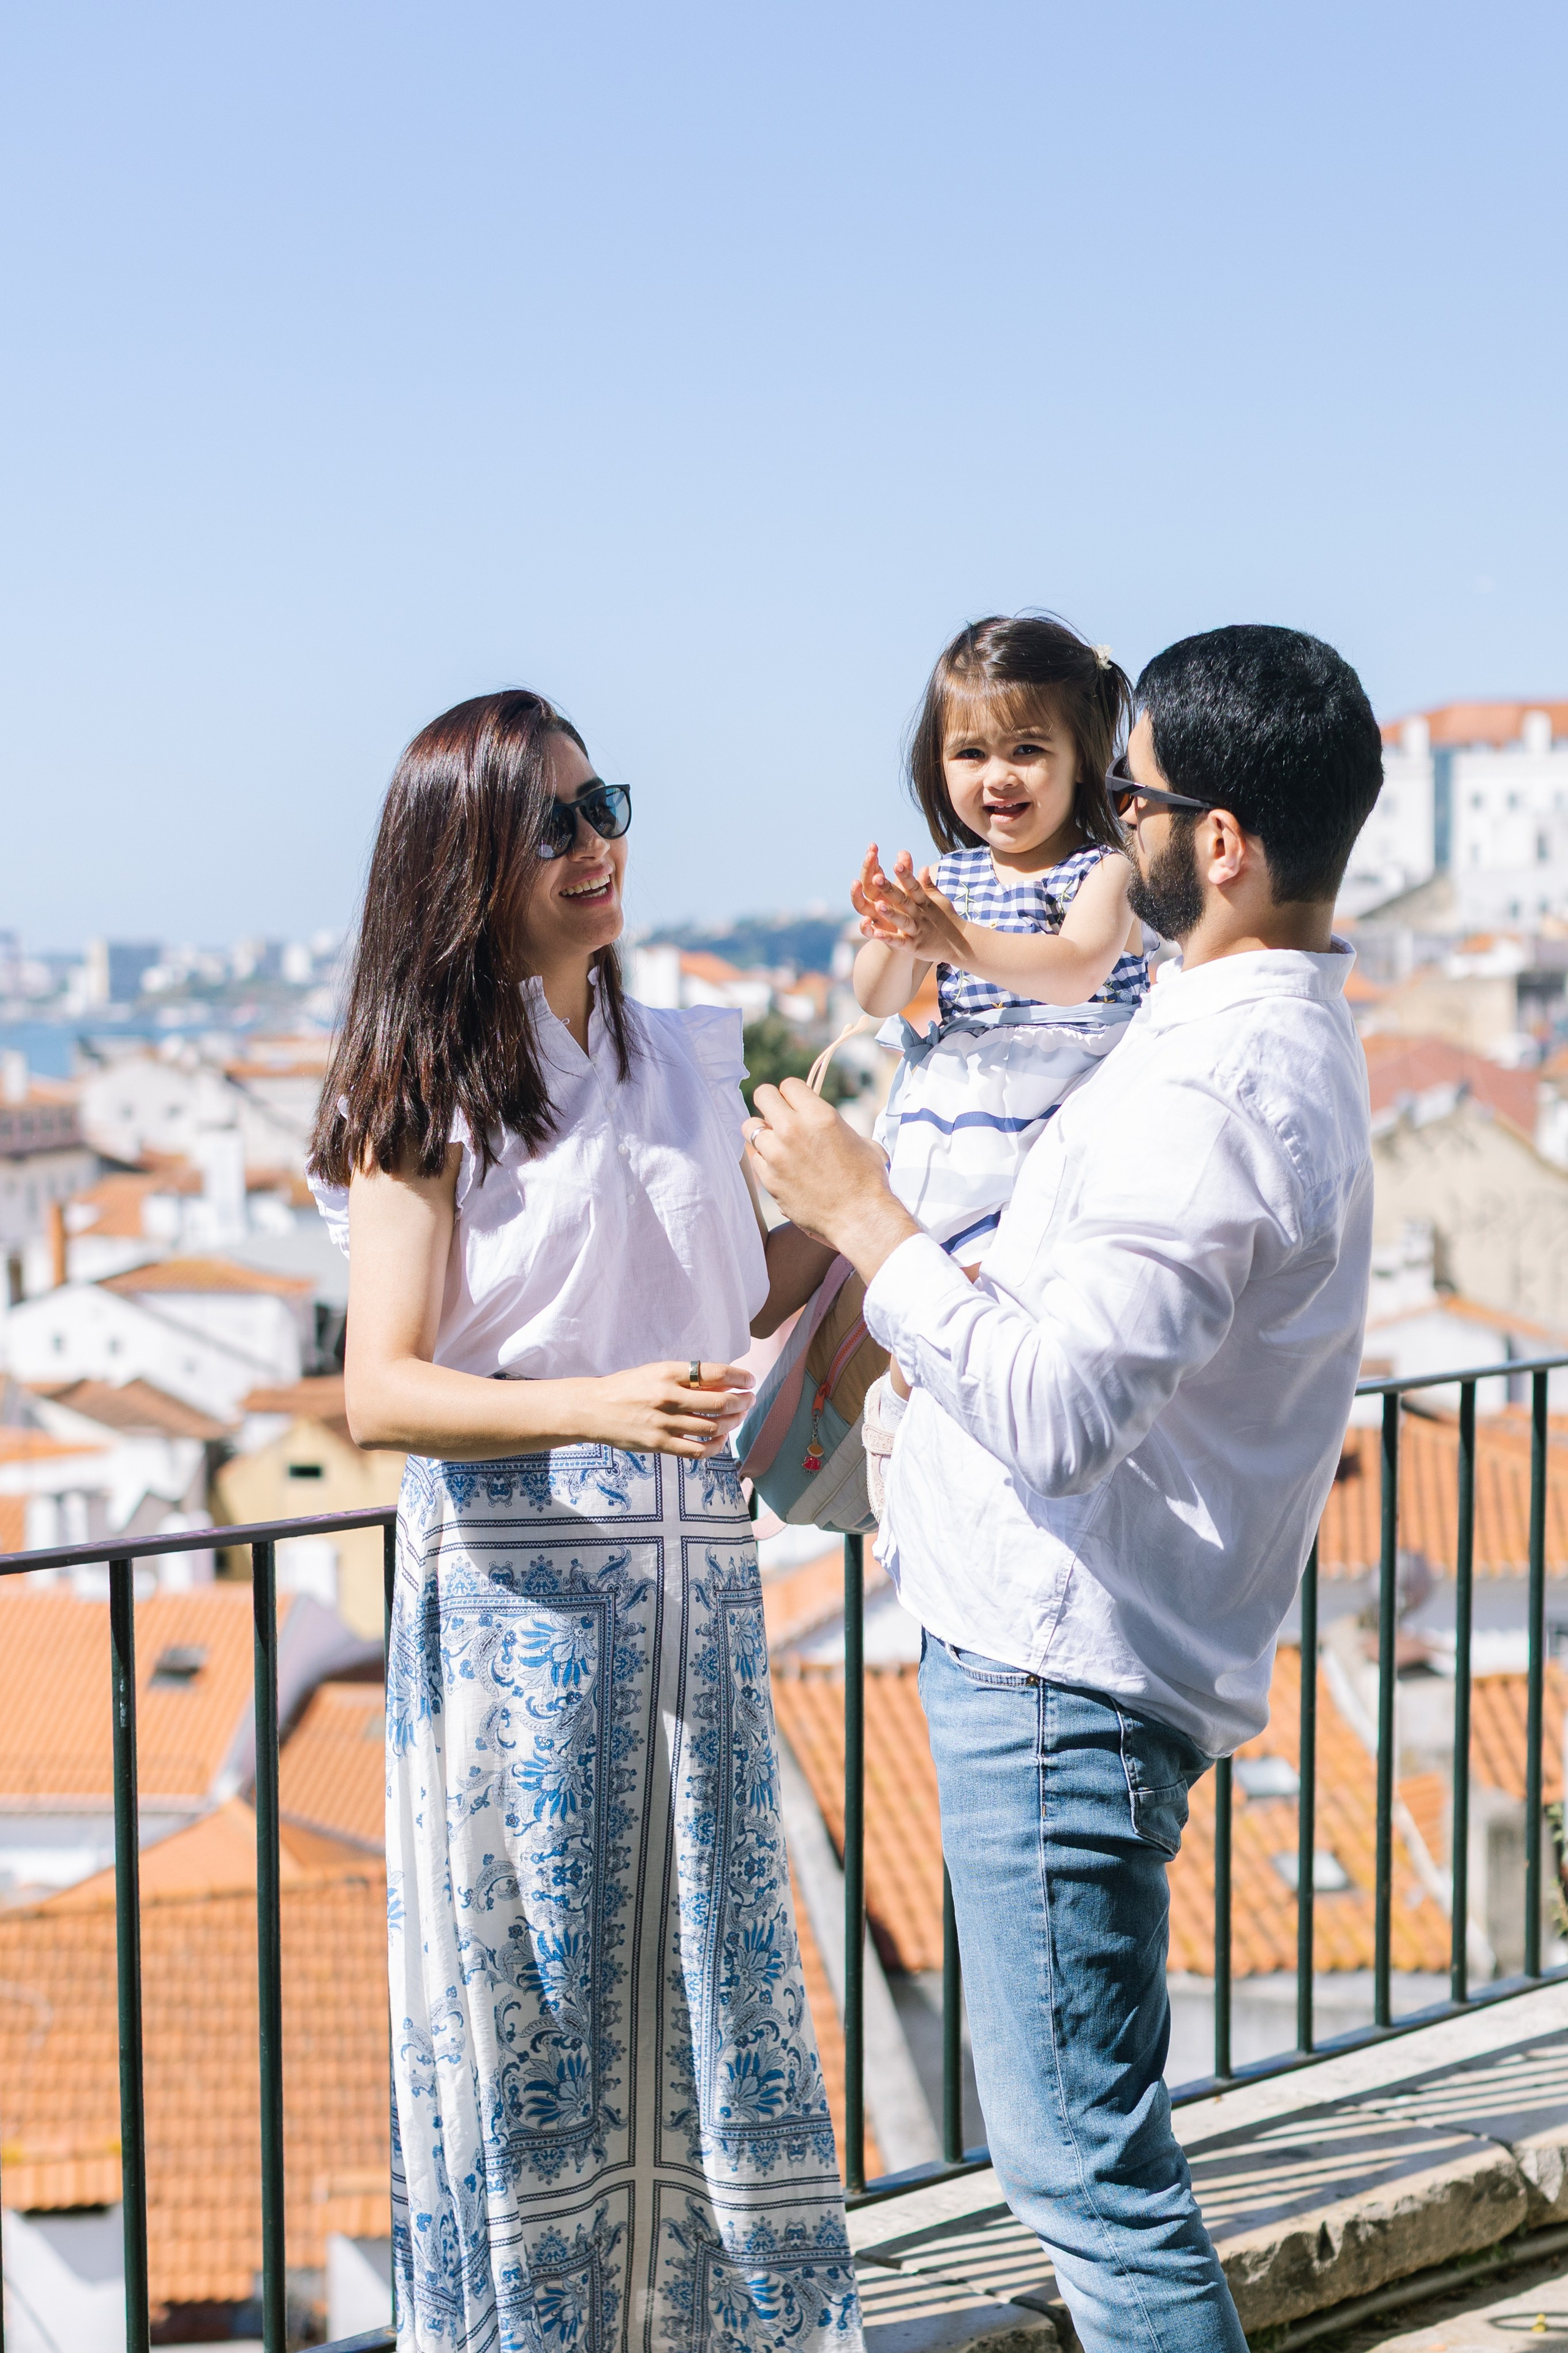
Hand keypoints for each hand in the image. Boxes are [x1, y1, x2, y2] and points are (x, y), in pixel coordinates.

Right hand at [586, 1361, 754, 1456]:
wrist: (593, 1409)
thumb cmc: (627, 1387)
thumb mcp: (655, 1371)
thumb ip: (686, 1377)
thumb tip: (724, 1383)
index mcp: (668, 1372)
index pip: (714, 1372)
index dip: (739, 1377)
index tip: (748, 1380)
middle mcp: (668, 1396)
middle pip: (719, 1402)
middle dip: (742, 1401)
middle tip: (749, 1399)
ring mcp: (664, 1423)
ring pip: (713, 1427)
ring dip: (733, 1422)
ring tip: (737, 1417)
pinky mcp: (659, 1444)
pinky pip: (697, 1450)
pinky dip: (715, 1447)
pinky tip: (720, 1440)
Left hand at [745, 1080, 917, 1282]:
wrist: (860, 1217)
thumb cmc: (867, 1180)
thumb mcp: (860, 1140)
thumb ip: (834, 1125)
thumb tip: (823, 1125)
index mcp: (819, 1115)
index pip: (788, 1085)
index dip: (792, 1094)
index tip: (796, 1105)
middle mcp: (793, 1129)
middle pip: (763, 1095)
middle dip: (770, 1103)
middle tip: (778, 1116)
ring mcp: (777, 1154)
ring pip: (750, 1126)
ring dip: (762, 1132)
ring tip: (775, 1142)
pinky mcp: (768, 1178)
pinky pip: (753, 1157)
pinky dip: (762, 1157)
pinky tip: (776, 1164)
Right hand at [850, 843, 901, 942]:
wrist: (906, 940)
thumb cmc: (904, 912)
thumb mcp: (906, 890)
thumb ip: (905, 872)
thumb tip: (903, 852)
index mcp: (880, 891)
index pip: (873, 872)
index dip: (872, 860)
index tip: (873, 846)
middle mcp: (873, 902)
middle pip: (865, 884)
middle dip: (867, 869)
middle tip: (870, 855)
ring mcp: (873, 917)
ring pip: (860, 906)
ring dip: (857, 895)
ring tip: (856, 883)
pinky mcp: (877, 934)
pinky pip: (867, 931)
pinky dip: (865, 927)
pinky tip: (866, 921)